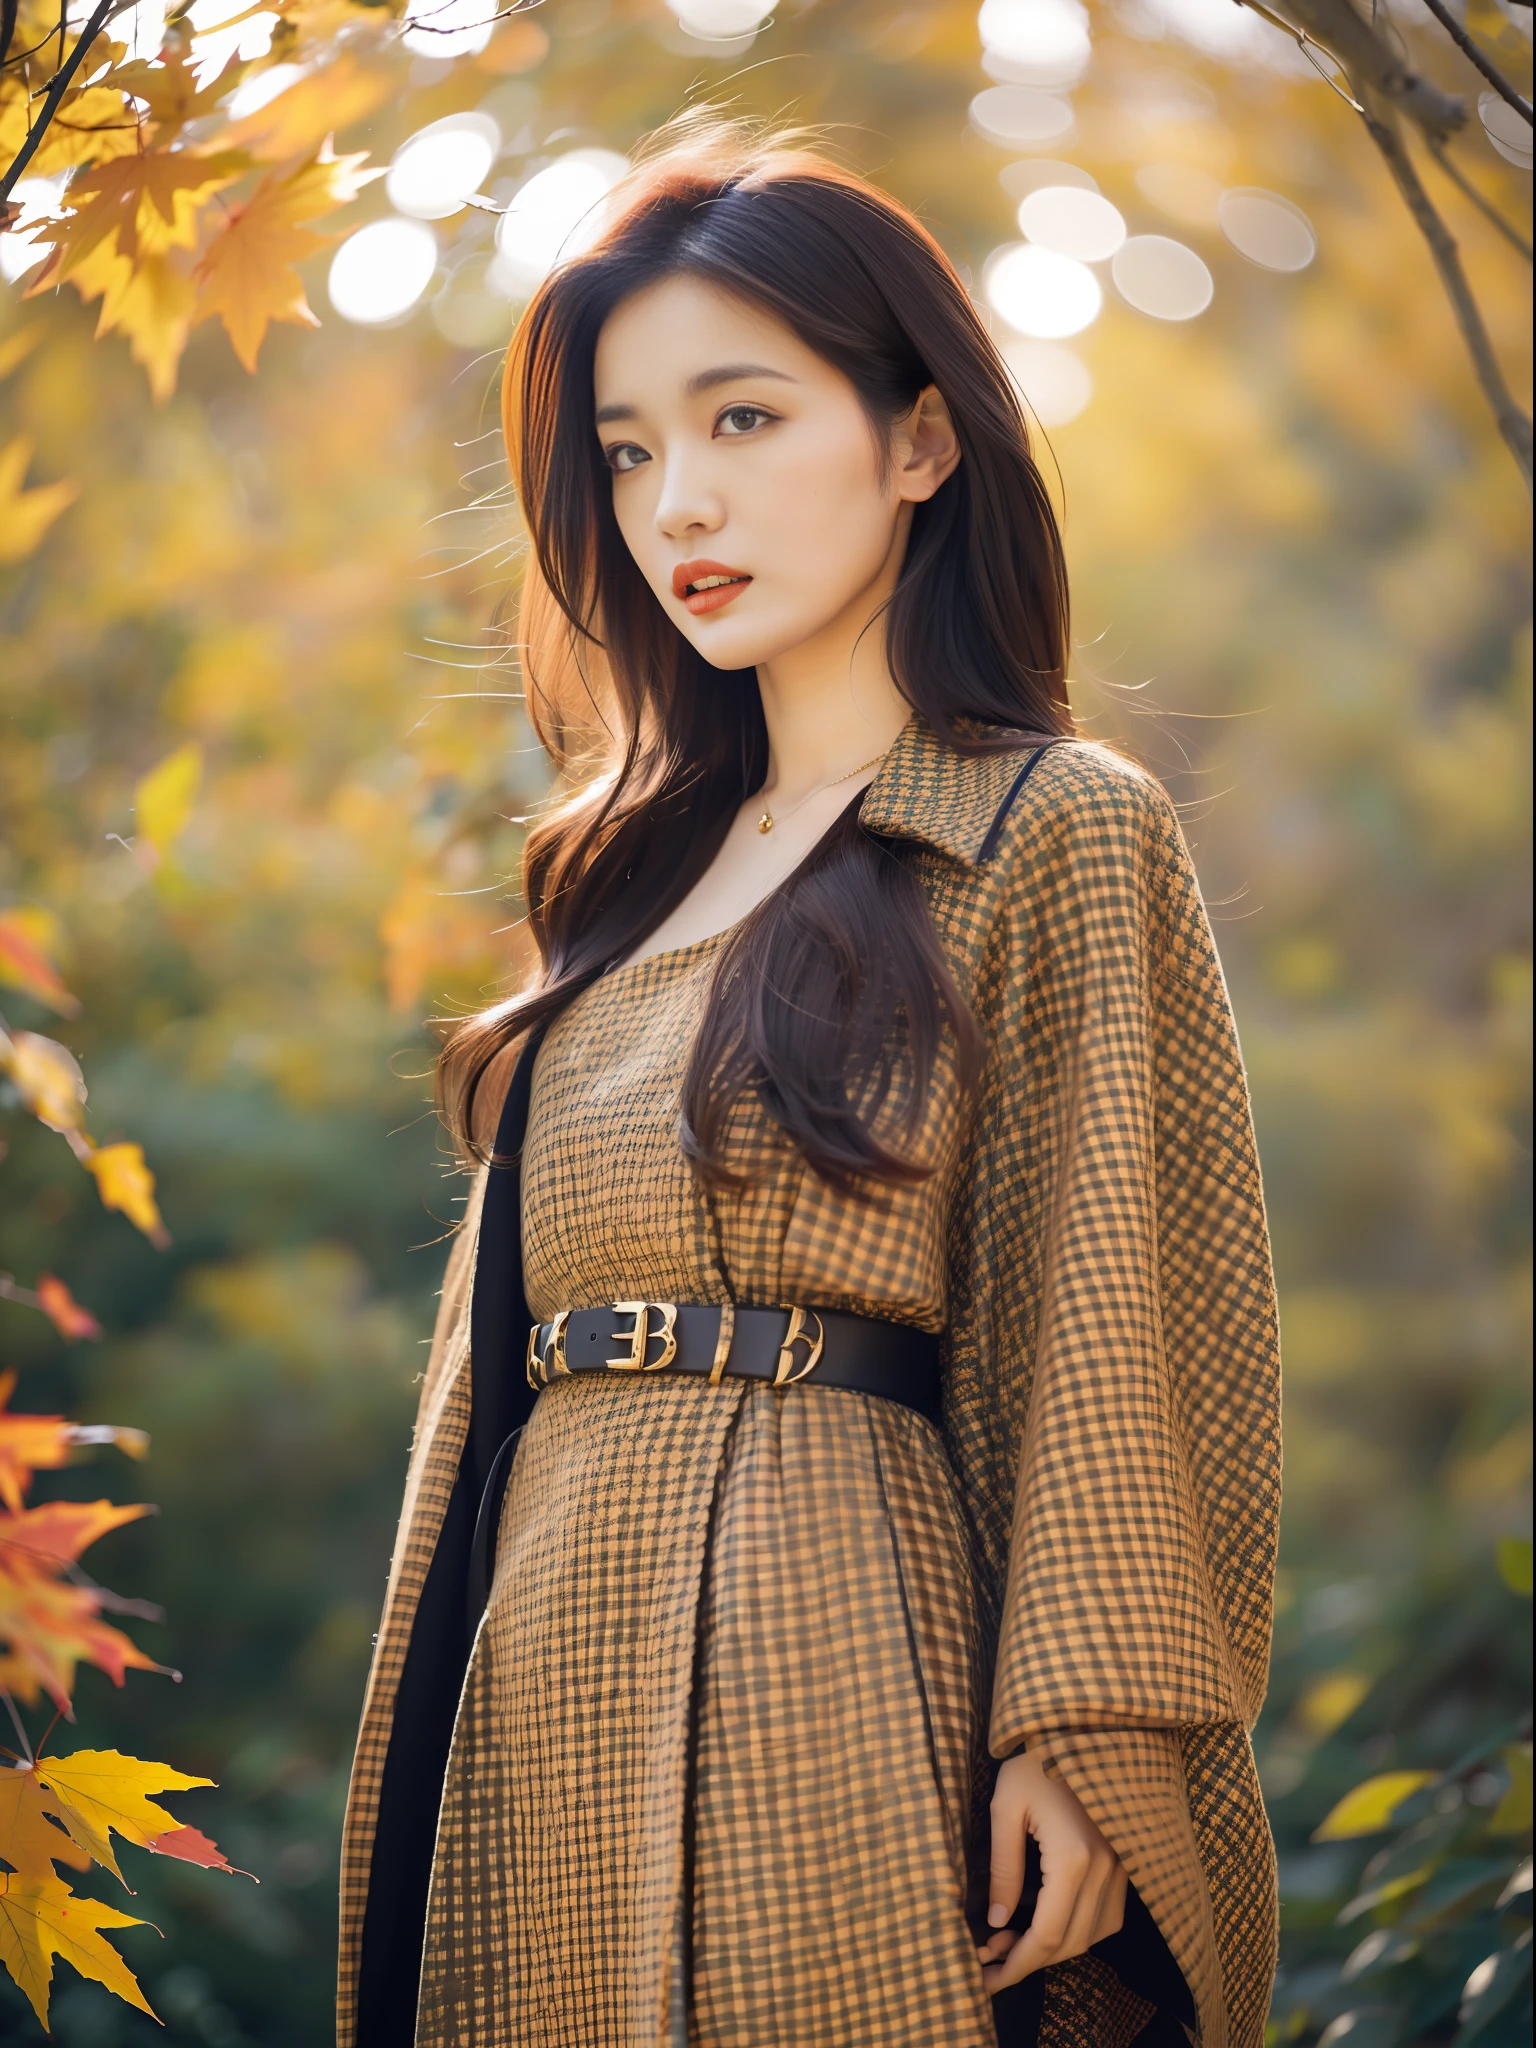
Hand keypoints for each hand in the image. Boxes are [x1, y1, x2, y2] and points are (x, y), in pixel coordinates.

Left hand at [975, 1749, 1127, 1990]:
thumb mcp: (1005, 1807)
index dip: (1016, 1965)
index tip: (986, 1979)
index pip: (1046, 1935)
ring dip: (1053, 1949)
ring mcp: (1122, 1865)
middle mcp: (1107, 1869)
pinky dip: (1077, 1930)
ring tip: (1009, 1942)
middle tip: (989, 1965)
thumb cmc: (1036, 1759)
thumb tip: (996, 1921)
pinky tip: (1044, 1922)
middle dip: (1028, 1962)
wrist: (1082, 1725)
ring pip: (1092, 1934)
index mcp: (1075, 1858)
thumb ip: (1003, 1868)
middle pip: (1070, 1943)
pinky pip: (1107, 1915)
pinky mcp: (1126, 1860)